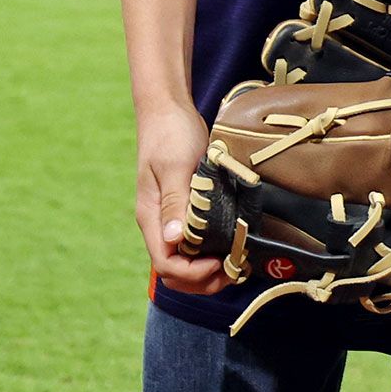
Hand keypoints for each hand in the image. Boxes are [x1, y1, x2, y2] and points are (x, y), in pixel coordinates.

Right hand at [136, 103, 228, 294]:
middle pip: (175, 273)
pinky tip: (234, 245)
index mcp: (152, 218)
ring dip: (210, 271)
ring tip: (238, 262)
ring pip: (185, 263)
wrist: (168, 110)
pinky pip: (196, 244)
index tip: (222, 263)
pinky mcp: (185, 210)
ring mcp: (171, 219)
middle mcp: (160, 224)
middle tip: (235, 270)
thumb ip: (175, 202)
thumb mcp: (176, 166)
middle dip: (204, 280)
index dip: (194, 273)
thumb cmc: (170, 134)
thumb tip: (173, 240)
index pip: (167, 266)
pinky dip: (213, 253)